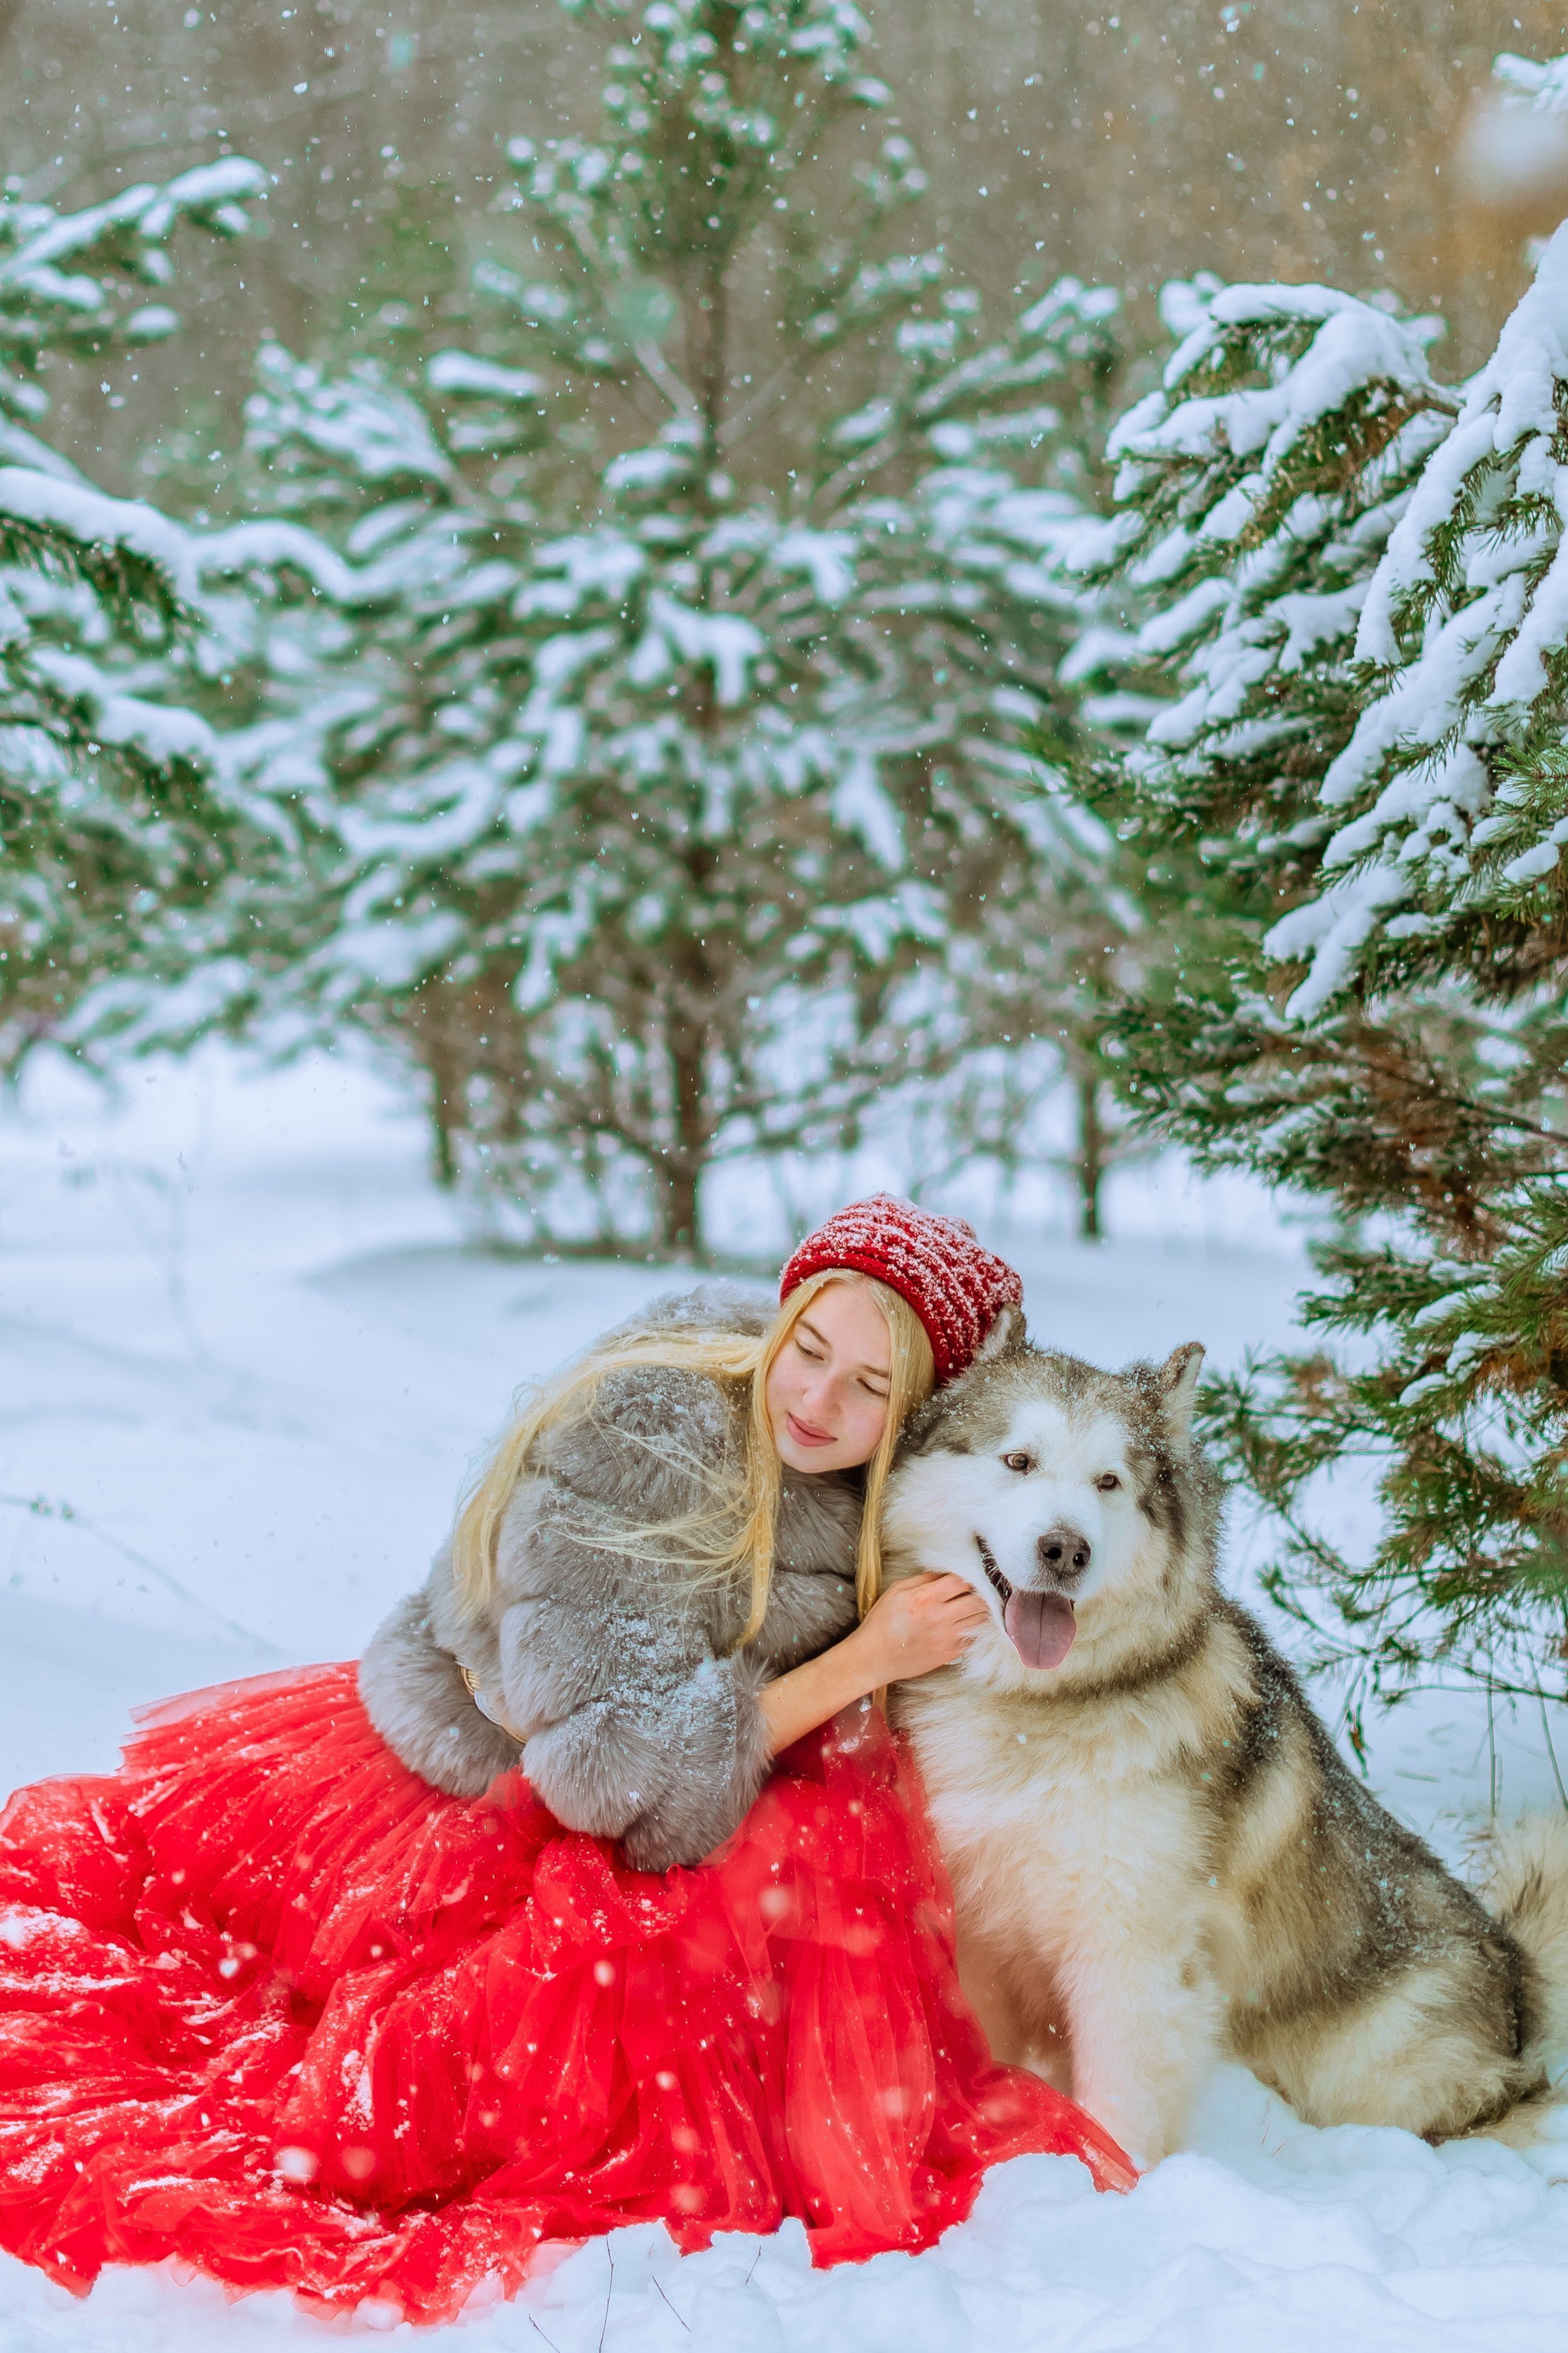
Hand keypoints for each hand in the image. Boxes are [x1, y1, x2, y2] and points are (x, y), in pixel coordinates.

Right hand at [853, 1573, 989, 1683]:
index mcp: (925, 1598)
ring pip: (981, 1619)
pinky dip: (975, 1628)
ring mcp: (947, 1638)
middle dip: (980, 1592)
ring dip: (981, 1610)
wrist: (875, 1658)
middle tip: (976, 1590)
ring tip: (975, 1605)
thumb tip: (944, 1572)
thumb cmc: (882, 1623)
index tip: (967, 1575)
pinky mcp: (950, 1654)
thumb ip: (923, 1579)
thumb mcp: (896, 1591)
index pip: (961, 1581)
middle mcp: (939, 1618)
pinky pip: (974, 1638)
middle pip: (978, 1600)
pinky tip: (967, 1623)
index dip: (969, 1575)